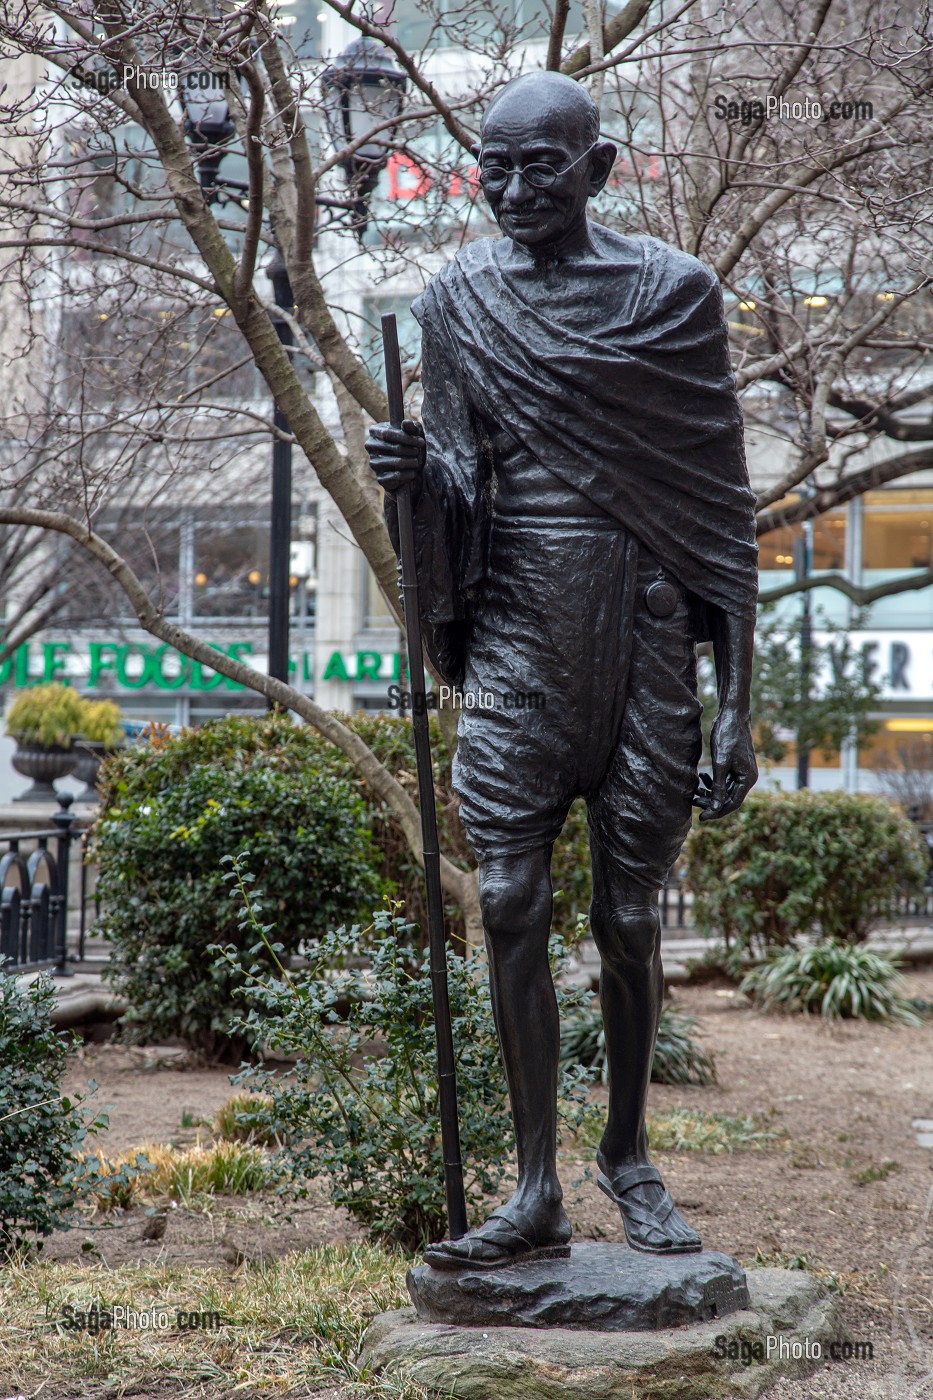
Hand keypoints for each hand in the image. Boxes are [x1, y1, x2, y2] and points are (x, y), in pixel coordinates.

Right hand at [365, 419, 425, 493]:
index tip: (422, 442)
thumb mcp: (413, 433)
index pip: (387, 434)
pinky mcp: (380, 478)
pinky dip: (408, 474)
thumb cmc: (410, 445)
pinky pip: (396, 476)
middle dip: (411, 451)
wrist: (409, 467)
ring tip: (417, 462)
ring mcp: (374, 463)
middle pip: (394, 448)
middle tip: (419, 452)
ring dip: (411, 462)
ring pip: (397, 462)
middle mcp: (370, 447)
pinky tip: (413, 472)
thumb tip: (406, 423)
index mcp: (375, 431)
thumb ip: (411, 427)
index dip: (406, 438)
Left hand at [694, 704, 756, 820]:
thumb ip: (718, 786)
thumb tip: (715, 807)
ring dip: (710, 792)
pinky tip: (702, 777)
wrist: (732, 715)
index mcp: (748, 779)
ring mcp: (742, 771)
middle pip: (729, 798)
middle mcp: (748, 778)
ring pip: (726, 790)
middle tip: (693, 801)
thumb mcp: (720, 763)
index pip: (732, 804)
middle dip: (711, 801)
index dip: (716, 812)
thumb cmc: (727, 736)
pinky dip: (713, 782)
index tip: (701, 817)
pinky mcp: (736, 765)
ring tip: (694, 790)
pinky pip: (725, 780)